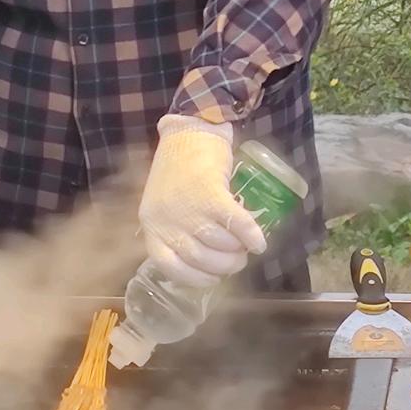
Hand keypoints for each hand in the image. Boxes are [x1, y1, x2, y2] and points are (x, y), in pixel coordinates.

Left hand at [139, 120, 266, 287]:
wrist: (191, 130)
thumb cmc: (178, 168)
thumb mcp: (165, 204)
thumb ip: (177, 230)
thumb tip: (206, 263)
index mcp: (151, 224)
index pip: (169, 266)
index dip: (195, 278)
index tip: (213, 279)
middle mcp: (166, 218)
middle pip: (200, 258)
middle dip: (224, 266)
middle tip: (238, 263)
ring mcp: (187, 206)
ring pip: (219, 244)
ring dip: (238, 251)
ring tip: (246, 249)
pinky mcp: (210, 191)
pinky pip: (235, 224)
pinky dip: (250, 236)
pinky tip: (259, 243)